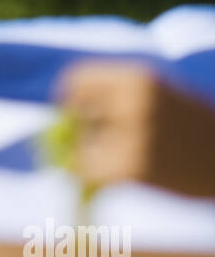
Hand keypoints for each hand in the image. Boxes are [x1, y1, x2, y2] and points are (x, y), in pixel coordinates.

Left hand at [56, 60, 214, 197]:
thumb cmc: (195, 129)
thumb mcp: (158, 98)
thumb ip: (115, 102)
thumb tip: (61, 120)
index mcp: (139, 78)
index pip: (76, 80)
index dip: (71, 100)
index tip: (79, 117)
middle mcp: (133, 102)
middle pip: (74, 116)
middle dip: (79, 133)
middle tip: (99, 146)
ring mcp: (133, 136)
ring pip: (79, 149)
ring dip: (91, 158)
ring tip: (126, 160)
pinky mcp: (134, 169)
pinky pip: (90, 174)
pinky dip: (97, 178)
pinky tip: (125, 177)